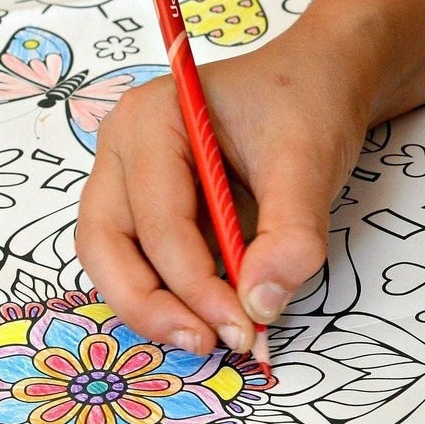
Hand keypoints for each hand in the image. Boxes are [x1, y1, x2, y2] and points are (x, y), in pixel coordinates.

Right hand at [76, 28, 372, 356]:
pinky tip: (209, 313)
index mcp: (150, 118)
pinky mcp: (143, 201)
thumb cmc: (306, 103)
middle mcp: (122, 144)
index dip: (195, 283)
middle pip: (105, 242)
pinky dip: (167, 291)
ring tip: (208, 336)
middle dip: (150, 303)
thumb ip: (290, 232)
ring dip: (152, 305)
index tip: (244, 325)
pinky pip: (137, 256)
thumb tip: (261, 305)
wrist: (319, 80)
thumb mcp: (310, 160)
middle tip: (205, 343)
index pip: (157, 220)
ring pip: (111, 256)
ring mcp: (125, 173)